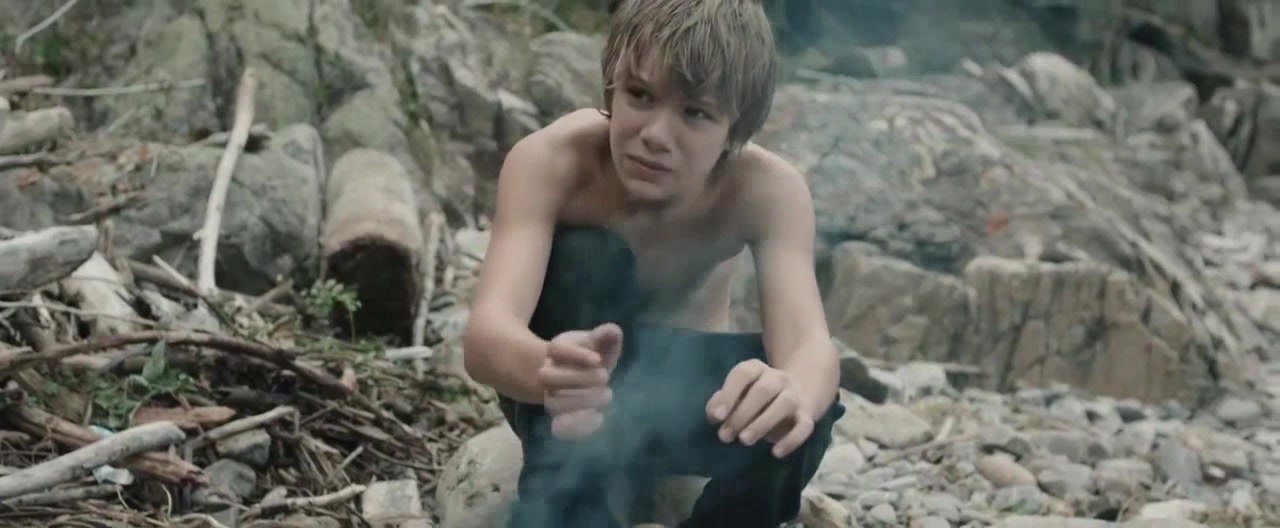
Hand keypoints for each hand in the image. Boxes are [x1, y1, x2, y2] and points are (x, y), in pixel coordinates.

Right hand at [538, 323, 622, 438]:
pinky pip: (560, 427)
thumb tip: (614, 331)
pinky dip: (579, 427)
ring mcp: (550, 398)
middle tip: (605, 376)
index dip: (575, 354)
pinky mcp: (559, 418)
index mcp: (555, 352)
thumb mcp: (597, 342)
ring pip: (554, 403)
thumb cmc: (589, 356)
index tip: (598, 359)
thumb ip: (605, 337)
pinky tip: (600, 418)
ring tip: (608, 394)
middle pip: (548, 377)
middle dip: (578, 378)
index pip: (556, 349)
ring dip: (582, 401)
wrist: (579, 376)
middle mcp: (547, 375)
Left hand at [705, 359, 813, 458]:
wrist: (789, 403)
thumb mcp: (733, 398)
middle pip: (763, 390)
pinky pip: (804, 426)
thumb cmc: (751, 401)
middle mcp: (778, 378)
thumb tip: (715, 414)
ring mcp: (794, 395)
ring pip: (785, 404)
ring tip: (745, 440)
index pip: (743, 373)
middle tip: (725, 436)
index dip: (729, 394)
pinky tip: (776, 453)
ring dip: (763, 423)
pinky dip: (792, 440)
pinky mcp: (806, 416)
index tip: (718, 417)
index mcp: (756, 369)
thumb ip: (719, 404)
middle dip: (742, 414)